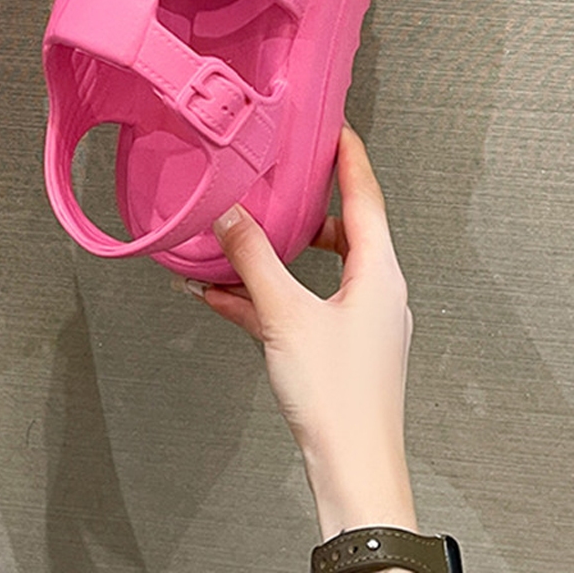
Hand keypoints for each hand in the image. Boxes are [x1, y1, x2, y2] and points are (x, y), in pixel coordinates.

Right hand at [203, 126, 416, 538]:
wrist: (350, 469)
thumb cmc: (338, 398)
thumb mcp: (285, 315)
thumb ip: (252, 259)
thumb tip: (229, 215)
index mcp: (377, 274)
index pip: (365, 198)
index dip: (349, 159)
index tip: (335, 128)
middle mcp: (374, 292)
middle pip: (340, 230)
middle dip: (303, 206)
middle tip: (279, 177)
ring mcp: (356, 321)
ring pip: (313, 270)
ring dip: (272, 255)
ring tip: (234, 239)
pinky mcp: (336, 346)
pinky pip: (297, 304)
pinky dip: (263, 294)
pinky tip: (221, 293)